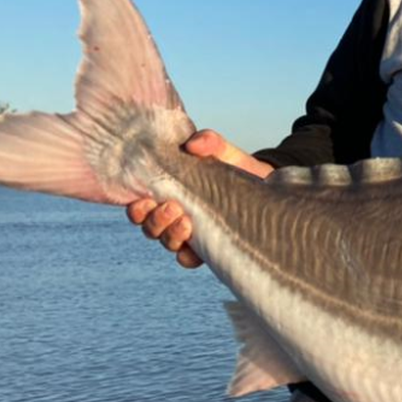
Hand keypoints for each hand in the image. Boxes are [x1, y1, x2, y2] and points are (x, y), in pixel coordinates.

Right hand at [125, 130, 270, 267]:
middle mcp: (174, 216)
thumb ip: (208, 141)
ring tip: (186, 222)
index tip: (144, 200)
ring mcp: (190, 233)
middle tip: (171, 208)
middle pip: (149, 228)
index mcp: (168, 193)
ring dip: (171, 235)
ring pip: (167, 242)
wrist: (265, 184)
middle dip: (154, 221)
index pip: (140, 206)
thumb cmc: (233, 165)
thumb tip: (193, 145)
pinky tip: (194, 250)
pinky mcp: (209, 247)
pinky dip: (187, 256)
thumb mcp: (222, 150)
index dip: (136, 208)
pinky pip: (189, 259)